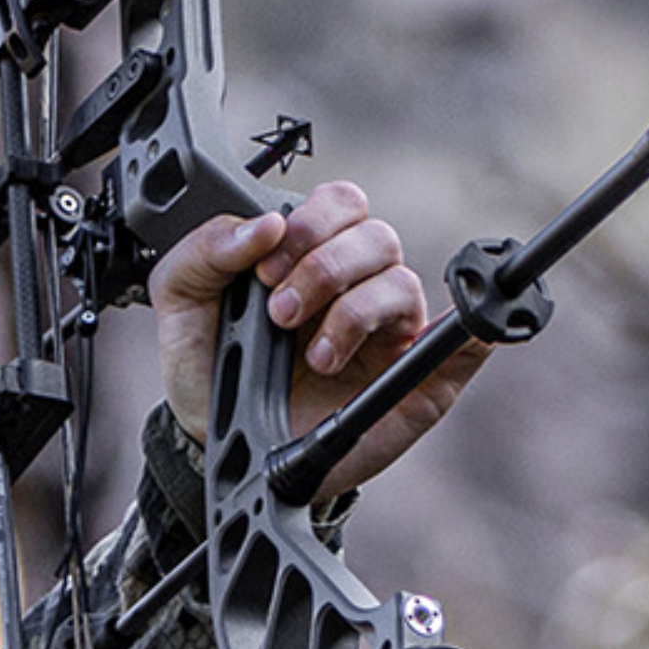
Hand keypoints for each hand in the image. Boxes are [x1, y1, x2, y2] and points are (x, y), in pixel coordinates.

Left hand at [147, 180, 484, 495]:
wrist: (217, 444)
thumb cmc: (208, 369)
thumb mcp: (180, 301)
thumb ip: (205, 249)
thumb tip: (265, 225)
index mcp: (307, 253)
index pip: (338, 204)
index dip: (308, 227)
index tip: (265, 271)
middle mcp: (353, 284)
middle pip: (375, 236)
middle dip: (325, 268)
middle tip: (281, 314)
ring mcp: (386, 330)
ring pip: (400, 284)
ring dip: (352, 313)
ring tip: (313, 357)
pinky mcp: (414, 379)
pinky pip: (462, 345)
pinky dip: (467, 334)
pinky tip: (429, 345)